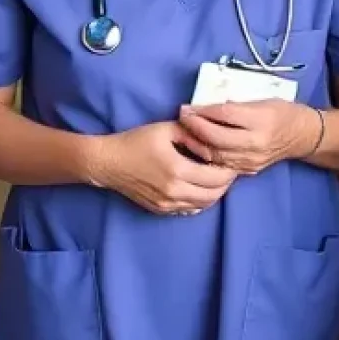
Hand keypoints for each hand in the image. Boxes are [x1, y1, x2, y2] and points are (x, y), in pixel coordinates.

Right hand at [89, 121, 237, 215]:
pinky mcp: (161, 209)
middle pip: (214, 195)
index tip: (230, 161)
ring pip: (203, 205)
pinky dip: (199, 201)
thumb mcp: (166, 129)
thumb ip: (193, 134)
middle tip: (227, 170)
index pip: (216, 177)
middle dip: (225, 183)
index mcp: (177, 169)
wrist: (108, 163)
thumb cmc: (135, 142)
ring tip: (214, 178)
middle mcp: (174, 191)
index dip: (229, 171)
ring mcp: (167, 203)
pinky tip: (198, 188)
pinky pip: (189, 210)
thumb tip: (213, 144)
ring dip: (214, 194)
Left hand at [175, 100, 322, 176]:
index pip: (225, 115)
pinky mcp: (248, 170)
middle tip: (182, 116)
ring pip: (215, 154)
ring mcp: (251, 160)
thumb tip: (207, 106)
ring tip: (184, 131)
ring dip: (196, 143)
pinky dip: (206, 156)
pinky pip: (221, 165)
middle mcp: (256, 142)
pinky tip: (196, 147)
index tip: (188, 106)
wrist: (302, 136)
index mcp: (261, 120)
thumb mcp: (262, 100)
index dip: (203, 111)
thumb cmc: (283, 112)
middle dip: (194, 127)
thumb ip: (236, 104)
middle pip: (216, 138)